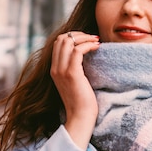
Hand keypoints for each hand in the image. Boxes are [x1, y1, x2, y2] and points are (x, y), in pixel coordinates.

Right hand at [50, 31, 100, 148]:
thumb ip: (74, 69)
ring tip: (96, 41)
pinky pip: (77, 50)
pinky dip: (88, 45)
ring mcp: (61, 70)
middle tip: (93, 38)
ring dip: (85, 38)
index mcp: (54, 69)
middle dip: (79, 34)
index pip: (58, 43)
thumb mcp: (75, 81)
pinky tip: (97, 47)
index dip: (72, 36)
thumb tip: (84, 55)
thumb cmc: (82, 101)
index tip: (87, 39)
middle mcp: (55, 68)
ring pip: (68, 41)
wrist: (80, 117)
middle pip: (61, 39)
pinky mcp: (71, 73)